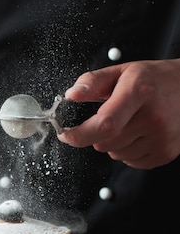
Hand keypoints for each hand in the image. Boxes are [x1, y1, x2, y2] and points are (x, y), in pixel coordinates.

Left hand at [58, 59, 179, 168]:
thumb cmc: (154, 79)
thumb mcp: (123, 71)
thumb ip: (92, 82)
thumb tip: (71, 95)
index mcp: (140, 91)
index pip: (105, 123)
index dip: (80, 134)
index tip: (66, 135)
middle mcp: (154, 117)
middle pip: (105, 143)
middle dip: (97, 134)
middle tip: (111, 117)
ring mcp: (163, 137)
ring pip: (116, 154)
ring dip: (114, 143)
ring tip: (130, 123)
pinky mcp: (167, 152)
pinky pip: (131, 162)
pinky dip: (128, 151)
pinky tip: (140, 133)